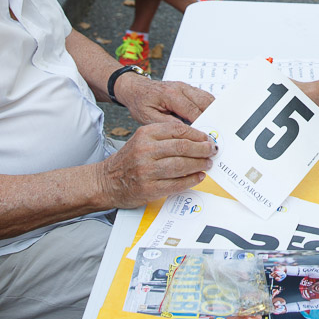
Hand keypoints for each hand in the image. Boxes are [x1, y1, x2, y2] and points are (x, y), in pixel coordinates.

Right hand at [99, 121, 213, 207]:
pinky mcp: (149, 189)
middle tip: (212, 150)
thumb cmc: (128, 160)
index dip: (197, 134)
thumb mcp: (142, 140)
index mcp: (145, 134)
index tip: (207, 138)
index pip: (178, 130)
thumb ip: (164, 137)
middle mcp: (145, 150)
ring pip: (181, 165)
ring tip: (207, 163)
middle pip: (182, 147)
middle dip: (202, 149)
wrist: (106, 181)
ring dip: (199, 164)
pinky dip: (191, 180)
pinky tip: (198, 177)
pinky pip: (176, 184)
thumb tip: (195, 138)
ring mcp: (146, 171)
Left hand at [119, 76, 212, 125]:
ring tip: (216, 126)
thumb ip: (166, 124)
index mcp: (170, 95)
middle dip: (213, 118)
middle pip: (205, 102)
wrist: (135, 88)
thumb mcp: (148, 117)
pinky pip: (204, 96)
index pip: (192, 110)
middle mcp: (181, 88)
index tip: (207, 137)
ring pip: (208, 98)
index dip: (202, 124)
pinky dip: (210, 107)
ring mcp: (186, 86)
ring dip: (214, 111)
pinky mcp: (188, 88)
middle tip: (216, 132)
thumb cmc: (140, 102)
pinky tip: (210, 118)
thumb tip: (183, 132)